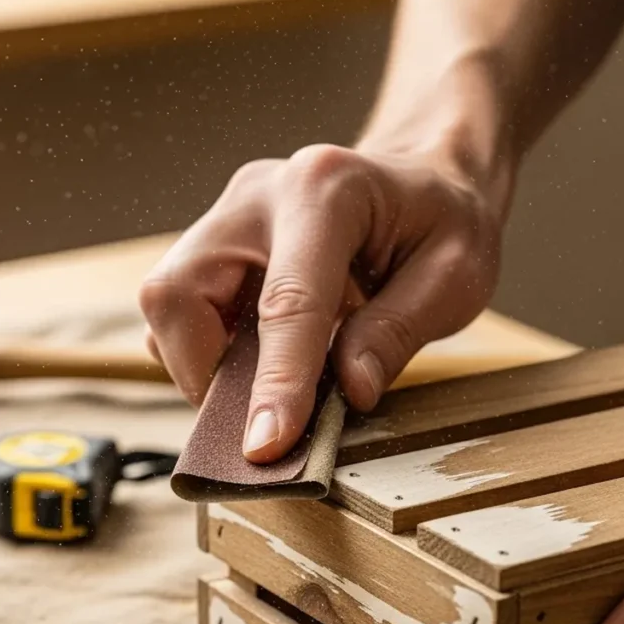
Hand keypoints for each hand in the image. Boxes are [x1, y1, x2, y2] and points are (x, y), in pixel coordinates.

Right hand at [138, 144, 501, 462]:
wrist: (422, 177)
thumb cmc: (442, 222)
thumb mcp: (455, 275)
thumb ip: (398, 331)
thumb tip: (349, 391)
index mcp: (326, 190)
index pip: (287, 303)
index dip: (275, 381)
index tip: (268, 446)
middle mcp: (258, 196)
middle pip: (179, 293)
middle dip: (205, 372)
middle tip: (260, 422)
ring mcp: (228, 218)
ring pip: (167, 304)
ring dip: (203, 366)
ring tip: (267, 393)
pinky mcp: (214, 244)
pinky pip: (182, 310)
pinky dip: (208, 353)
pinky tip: (259, 365)